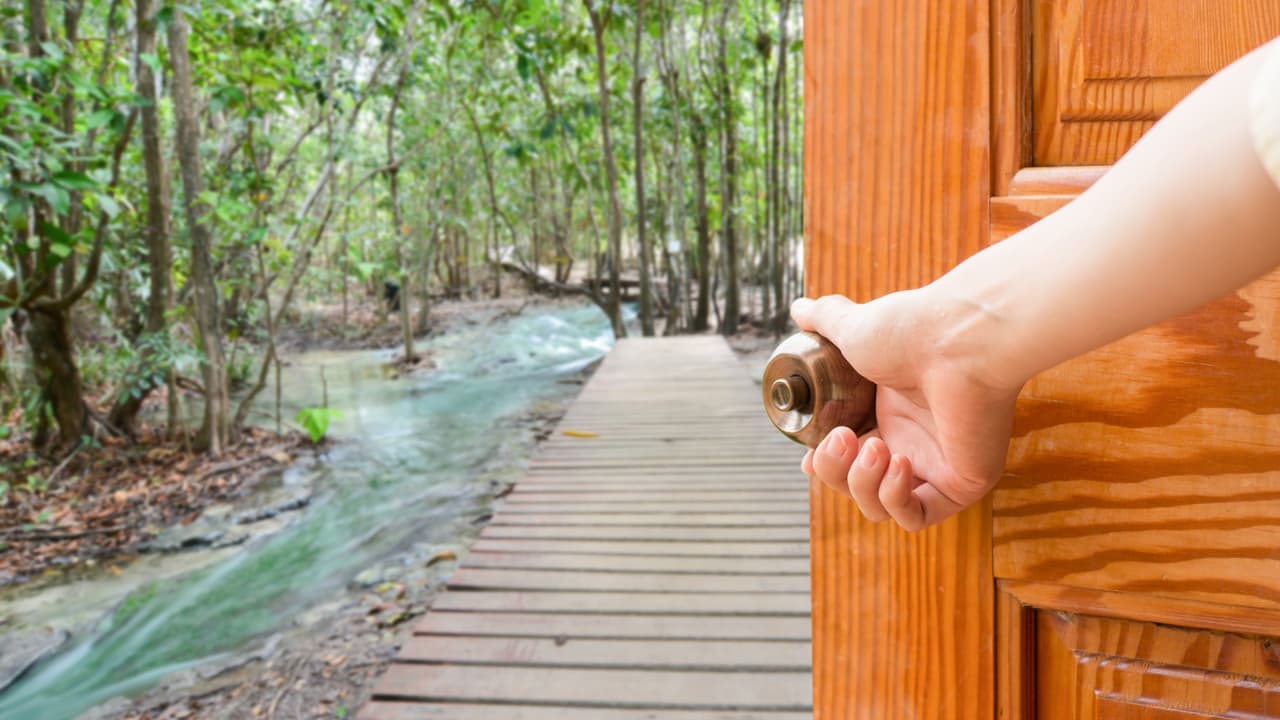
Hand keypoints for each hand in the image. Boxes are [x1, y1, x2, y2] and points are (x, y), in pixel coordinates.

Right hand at [791, 291, 1022, 529]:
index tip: (808, 457)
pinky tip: (898, 464)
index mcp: (887, 413)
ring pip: (881, 508)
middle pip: (855, 486)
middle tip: (843, 438)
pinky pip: (918, 516)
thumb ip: (825, 320)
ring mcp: (936, 465)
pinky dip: (896, 498)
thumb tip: (798, 309)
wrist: (957, 339)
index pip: (846, 459)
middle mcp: (911, 441)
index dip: (823, 464)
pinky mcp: (962, 483)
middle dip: (836, 471)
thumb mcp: (852, 327)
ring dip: (864, 484)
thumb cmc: (912, 330)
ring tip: (875, 447)